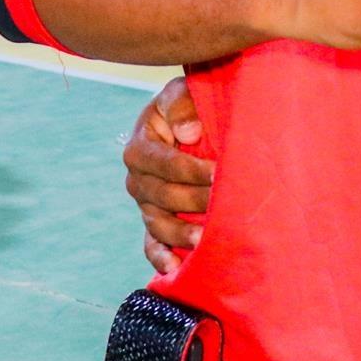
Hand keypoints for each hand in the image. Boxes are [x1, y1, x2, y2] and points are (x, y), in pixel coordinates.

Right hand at [123, 77, 215, 274]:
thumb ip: (181, 103)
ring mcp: (146, 202)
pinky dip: (159, 257)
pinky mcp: (155, 221)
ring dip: (178, 234)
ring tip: (203, 240)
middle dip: (192, 201)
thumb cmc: (191, 103)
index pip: (161, 163)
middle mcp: (138, 177)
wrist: (195, 120)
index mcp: (141, 145)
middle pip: (160, 196)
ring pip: (156, 223)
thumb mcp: (183, 91)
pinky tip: (173, 268)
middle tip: (222, 204)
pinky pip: (151, 243)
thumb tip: (187, 133)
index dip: (189, 169)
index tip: (218, 172)